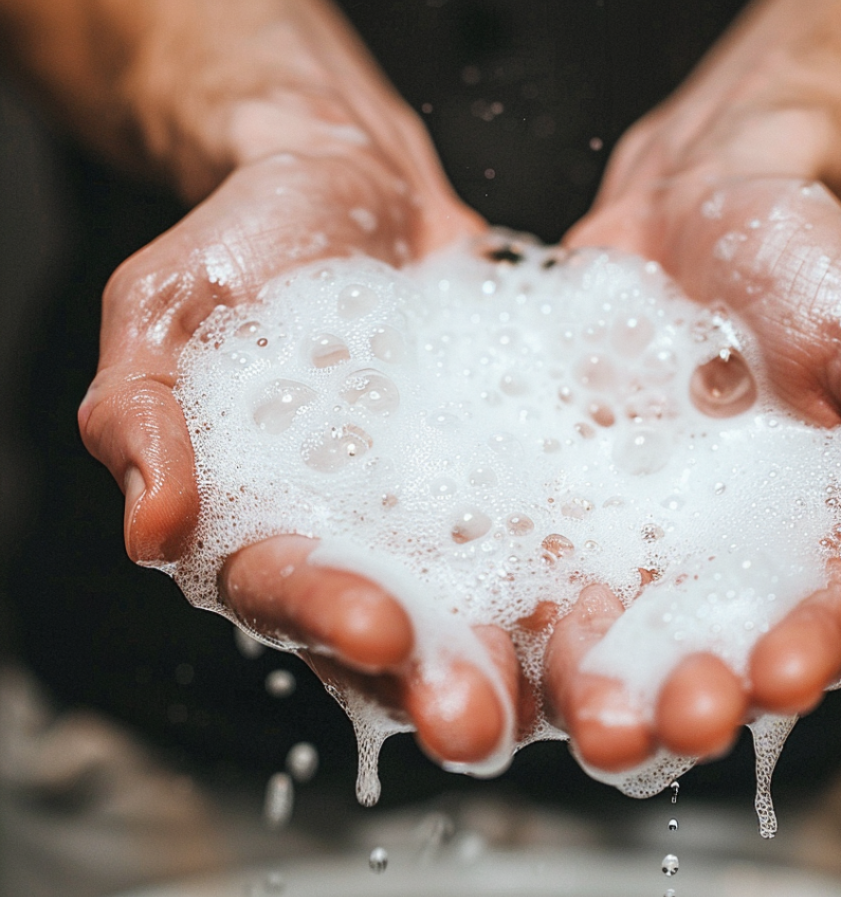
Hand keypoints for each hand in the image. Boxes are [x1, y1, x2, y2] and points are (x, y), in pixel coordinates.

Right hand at [77, 119, 535, 769]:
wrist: (353, 179)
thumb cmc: (245, 241)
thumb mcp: (166, 310)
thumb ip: (142, 413)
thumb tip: (152, 531)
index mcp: (261, 519)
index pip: (285, 593)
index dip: (325, 615)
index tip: (379, 627)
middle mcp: (362, 534)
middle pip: (399, 630)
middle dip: (439, 677)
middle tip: (484, 716)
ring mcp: (447, 503)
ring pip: (491, 598)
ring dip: (530, 653)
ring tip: (579, 684)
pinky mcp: (517, 462)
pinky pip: (558, 511)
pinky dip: (598, 548)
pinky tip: (643, 575)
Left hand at [546, 115, 840, 773]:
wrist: (696, 195)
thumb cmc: (810, 262)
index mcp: (807, 535)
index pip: (810, 623)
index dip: (796, 656)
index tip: (772, 674)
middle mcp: (709, 549)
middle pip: (700, 650)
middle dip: (682, 698)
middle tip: (654, 725)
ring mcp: (623, 522)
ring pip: (605, 624)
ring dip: (592, 679)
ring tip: (580, 714)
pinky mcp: (551, 485)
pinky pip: (526, 545)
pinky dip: (510, 591)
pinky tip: (488, 624)